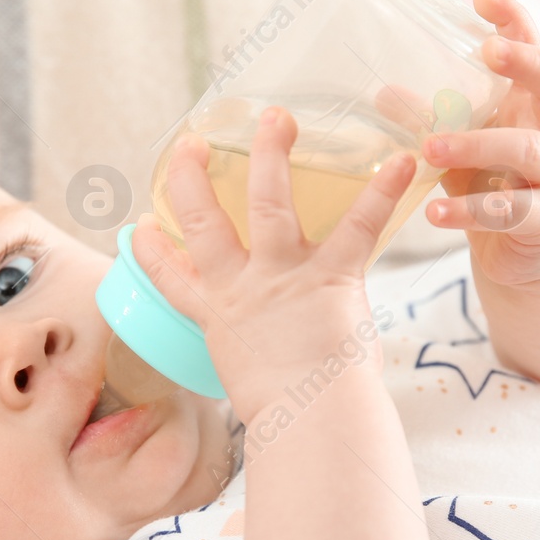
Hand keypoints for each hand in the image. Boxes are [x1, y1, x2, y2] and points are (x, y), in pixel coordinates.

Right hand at [131, 106, 417, 423]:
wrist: (311, 422)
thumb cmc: (287, 417)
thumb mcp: (252, 385)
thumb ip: (261, 361)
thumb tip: (278, 374)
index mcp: (217, 317)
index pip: (171, 277)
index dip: (151, 250)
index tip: (139, 225)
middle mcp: (242, 289)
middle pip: (205, 222)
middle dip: (193, 179)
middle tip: (193, 142)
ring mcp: (284, 277)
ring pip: (268, 203)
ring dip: (270, 156)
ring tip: (276, 118)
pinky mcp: (331, 278)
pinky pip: (358, 225)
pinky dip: (382, 192)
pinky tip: (400, 161)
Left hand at [418, 0, 539, 286]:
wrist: (533, 259)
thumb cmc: (498, 191)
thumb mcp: (463, 153)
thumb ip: (432, 122)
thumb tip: (383, 93)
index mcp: (535, 109)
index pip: (535, 51)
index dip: (515, 21)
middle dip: (528, 63)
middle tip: (489, 50)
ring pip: (530, 150)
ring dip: (479, 145)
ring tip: (431, 148)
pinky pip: (512, 212)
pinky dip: (470, 211)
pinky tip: (435, 213)